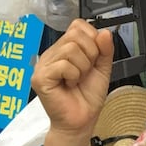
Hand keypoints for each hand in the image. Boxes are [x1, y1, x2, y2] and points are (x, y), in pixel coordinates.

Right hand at [31, 19, 113, 136]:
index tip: (94, 58)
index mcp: (64, 49)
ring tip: (77, 80)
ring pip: (71, 48)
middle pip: (75, 34)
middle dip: (90, 53)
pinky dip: (74, 75)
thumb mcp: (102, 68)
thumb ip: (105, 49)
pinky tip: (69, 85)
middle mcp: (51, 54)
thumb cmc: (88, 96)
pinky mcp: (40, 78)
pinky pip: (64, 65)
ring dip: (82, 67)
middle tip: (85, 71)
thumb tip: (104, 32)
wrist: (82, 120)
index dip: (92, 39)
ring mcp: (43, 65)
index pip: (78, 25)